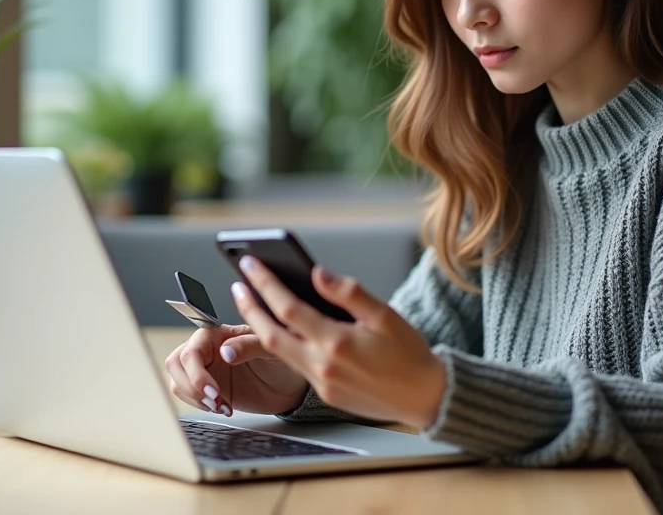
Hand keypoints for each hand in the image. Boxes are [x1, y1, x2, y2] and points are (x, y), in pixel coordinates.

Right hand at [164, 323, 309, 415]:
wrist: (288, 385)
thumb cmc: (281, 360)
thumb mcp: (271, 350)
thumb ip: (249, 345)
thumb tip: (225, 351)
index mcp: (220, 334)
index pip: (193, 347)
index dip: (196, 371)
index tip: (213, 390)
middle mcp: (207, 349)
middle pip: (176, 363)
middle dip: (191, 386)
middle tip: (214, 400)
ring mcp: (204, 368)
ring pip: (177, 380)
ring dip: (193, 397)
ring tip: (220, 405)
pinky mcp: (205, 387)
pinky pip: (187, 394)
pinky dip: (199, 405)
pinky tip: (222, 407)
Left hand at [233, 256, 447, 429]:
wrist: (426, 398)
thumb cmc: (410, 353)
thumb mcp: (385, 314)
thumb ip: (348, 293)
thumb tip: (317, 272)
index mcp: (337, 342)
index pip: (288, 308)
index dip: (265, 284)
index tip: (250, 264)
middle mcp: (323, 366)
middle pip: (270, 334)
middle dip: (249, 308)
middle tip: (237, 285)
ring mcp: (322, 383)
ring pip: (279, 352)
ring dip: (261, 327)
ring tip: (254, 304)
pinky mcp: (326, 394)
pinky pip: (297, 365)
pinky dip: (285, 345)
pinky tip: (285, 329)